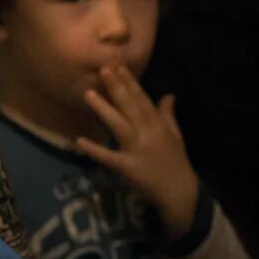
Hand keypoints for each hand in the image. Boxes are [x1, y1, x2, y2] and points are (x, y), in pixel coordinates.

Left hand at [75, 65, 198, 237]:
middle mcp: (148, 133)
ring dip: (103, 109)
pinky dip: (94, 149)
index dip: (130, 82)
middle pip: (130, 107)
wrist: (179, 192)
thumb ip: (167, 115)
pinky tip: (79, 140)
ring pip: (118, 125)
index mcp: (158, 125)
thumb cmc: (175, 162)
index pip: (142, 99)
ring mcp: (137, 149)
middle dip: (116, 88)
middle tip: (102, 69)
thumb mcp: (175, 136)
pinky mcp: (128, 167)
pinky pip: (108, 157)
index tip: (118, 66)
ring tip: (88, 93)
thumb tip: (169, 94)